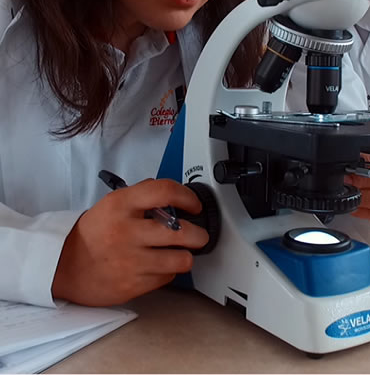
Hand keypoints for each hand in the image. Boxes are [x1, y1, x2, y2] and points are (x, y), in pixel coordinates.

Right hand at [52, 179, 208, 305]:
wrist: (64, 266)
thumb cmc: (94, 232)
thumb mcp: (112, 204)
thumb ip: (142, 195)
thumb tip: (173, 196)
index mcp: (121, 205)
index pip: (165, 192)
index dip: (187, 197)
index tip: (194, 204)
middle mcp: (127, 232)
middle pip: (182, 232)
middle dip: (199, 234)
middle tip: (198, 235)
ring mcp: (131, 261)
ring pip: (181, 259)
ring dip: (186, 255)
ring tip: (180, 252)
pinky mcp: (133, 285)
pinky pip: (167, 277)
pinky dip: (168, 271)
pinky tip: (158, 265)